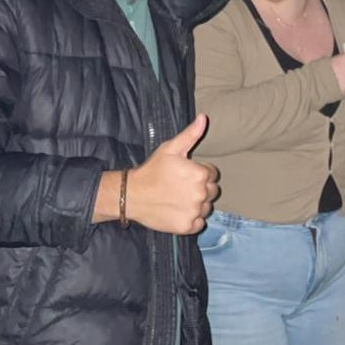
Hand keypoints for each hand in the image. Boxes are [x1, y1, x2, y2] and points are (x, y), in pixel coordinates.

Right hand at [126, 114, 218, 233]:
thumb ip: (190, 135)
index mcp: (200, 174)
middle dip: (200, 189)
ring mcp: (194, 211)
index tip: (184, 175)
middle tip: (180, 187)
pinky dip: (192, 219)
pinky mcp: (188, 226)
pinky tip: (178, 211)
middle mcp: (201, 194)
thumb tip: (203, 118)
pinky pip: (199, 223)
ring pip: (206, 207)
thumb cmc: (152, 170)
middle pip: (212, 191)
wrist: (132, 195)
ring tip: (178, 199)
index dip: (199, 173)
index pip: (212, 174)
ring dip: (197, 204)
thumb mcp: (170, 149)